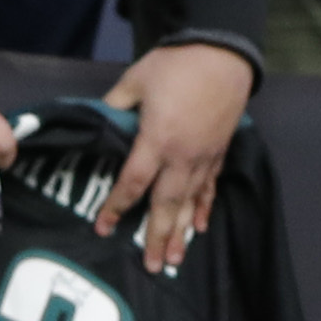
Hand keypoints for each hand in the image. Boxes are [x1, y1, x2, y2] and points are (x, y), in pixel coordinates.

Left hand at [96, 42, 252, 273]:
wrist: (222, 54)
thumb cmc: (175, 65)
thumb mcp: (134, 81)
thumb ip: (114, 106)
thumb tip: (98, 122)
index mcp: (156, 140)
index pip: (132, 183)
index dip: (115, 206)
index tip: (102, 227)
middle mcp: (182, 156)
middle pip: (165, 204)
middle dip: (156, 236)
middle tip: (150, 266)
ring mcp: (204, 156)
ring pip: (190, 202)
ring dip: (181, 232)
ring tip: (174, 259)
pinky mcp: (219, 151)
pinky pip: (210, 187)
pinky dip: (204, 207)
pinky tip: (200, 227)